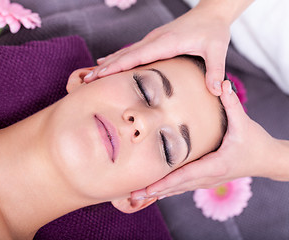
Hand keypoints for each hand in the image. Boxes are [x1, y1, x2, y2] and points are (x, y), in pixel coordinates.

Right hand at [84, 3, 230, 95]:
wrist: (211, 12)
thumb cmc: (213, 31)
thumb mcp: (218, 50)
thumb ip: (215, 70)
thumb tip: (217, 91)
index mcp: (166, 43)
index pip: (136, 56)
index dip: (117, 65)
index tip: (99, 74)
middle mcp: (154, 40)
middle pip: (124, 55)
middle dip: (105, 68)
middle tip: (86, 80)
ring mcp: (152, 40)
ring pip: (124, 53)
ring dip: (107, 64)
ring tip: (90, 75)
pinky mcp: (153, 41)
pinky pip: (131, 51)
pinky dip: (116, 58)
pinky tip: (106, 62)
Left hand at [131, 80, 277, 199]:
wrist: (266, 159)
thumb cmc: (255, 142)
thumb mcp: (244, 123)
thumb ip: (232, 103)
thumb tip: (222, 83)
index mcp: (214, 165)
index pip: (185, 176)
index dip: (165, 183)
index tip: (148, 188)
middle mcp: (207, 177)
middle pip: (176, 187)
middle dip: (154, 192)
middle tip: (132, 196)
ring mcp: (206, 181)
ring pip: (178, 189)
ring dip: (158, 193)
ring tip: (136, 197)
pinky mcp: (205, 179)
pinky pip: (182, 186)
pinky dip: (167, 189)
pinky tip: (154, 191)